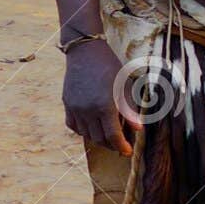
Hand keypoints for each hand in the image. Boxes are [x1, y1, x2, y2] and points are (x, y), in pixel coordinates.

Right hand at [62, 40, 139, 154]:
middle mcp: (88, 110)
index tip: (127, 152)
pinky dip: (83, 130)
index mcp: (104, 105)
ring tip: (107, 135)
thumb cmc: (109, 66)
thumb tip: (138, 129)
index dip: (121, 146)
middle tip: (120, 143)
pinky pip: (73, 125)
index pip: (113, 136)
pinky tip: (91, 127)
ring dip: (98, 138)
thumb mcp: (124, 85)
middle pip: (99, 138)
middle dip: (111, 144)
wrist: (85, 51)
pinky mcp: (67, 104)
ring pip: (86, 134)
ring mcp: (75, 108)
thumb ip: (129, 109)